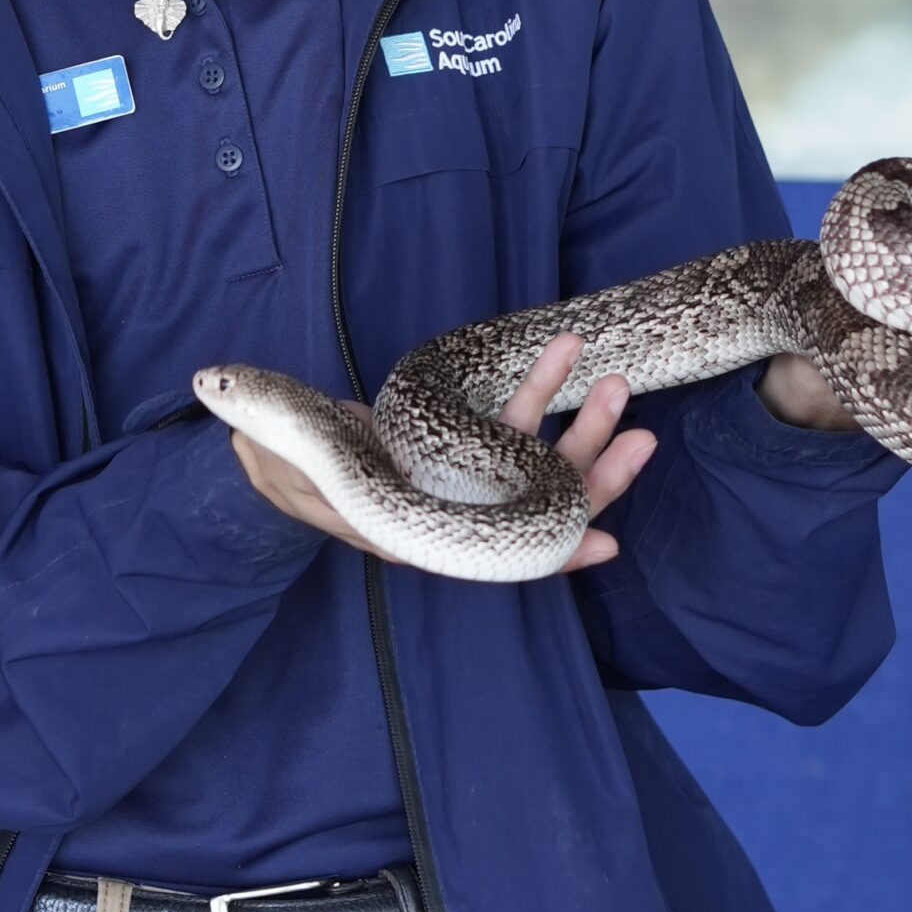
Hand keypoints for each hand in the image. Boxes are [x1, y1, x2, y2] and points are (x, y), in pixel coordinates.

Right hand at [227, 330, 655, 573]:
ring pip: (534, 455)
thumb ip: (356, 512)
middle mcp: (459, 510)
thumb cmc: (286, 469)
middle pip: (538, 501)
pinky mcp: (459, 438)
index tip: (607, 542)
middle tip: (640, 435)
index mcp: (428, 538)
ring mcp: (463, 474)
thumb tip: (399, 541)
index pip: (504, 554)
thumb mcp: (313, 490)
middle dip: (590, 469)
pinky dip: (539, 392)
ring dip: (576, 420)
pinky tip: (562, 357)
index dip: (555, 553)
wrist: (271, 440)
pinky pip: (508, 419)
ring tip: (610, 379)